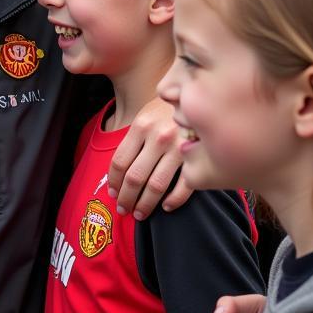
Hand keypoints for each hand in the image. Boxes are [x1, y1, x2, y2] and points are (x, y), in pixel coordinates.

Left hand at [108, 95, 189, 218]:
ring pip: (156, 186)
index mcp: (141, 126)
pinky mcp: (199, 157)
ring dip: (145, 204)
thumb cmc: (167, 110)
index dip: (113, 182)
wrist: (199, 98)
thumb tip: (117, 173)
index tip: (112, 194)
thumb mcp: (145, 116)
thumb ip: (132, 140)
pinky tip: (166, 206)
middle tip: (123, 210)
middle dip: (126, 198)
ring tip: (139, 214)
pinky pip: (185, 186)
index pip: (119, 161)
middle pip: (135, 177)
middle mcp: (159, 137)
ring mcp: (180, 148)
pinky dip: (174, 200)